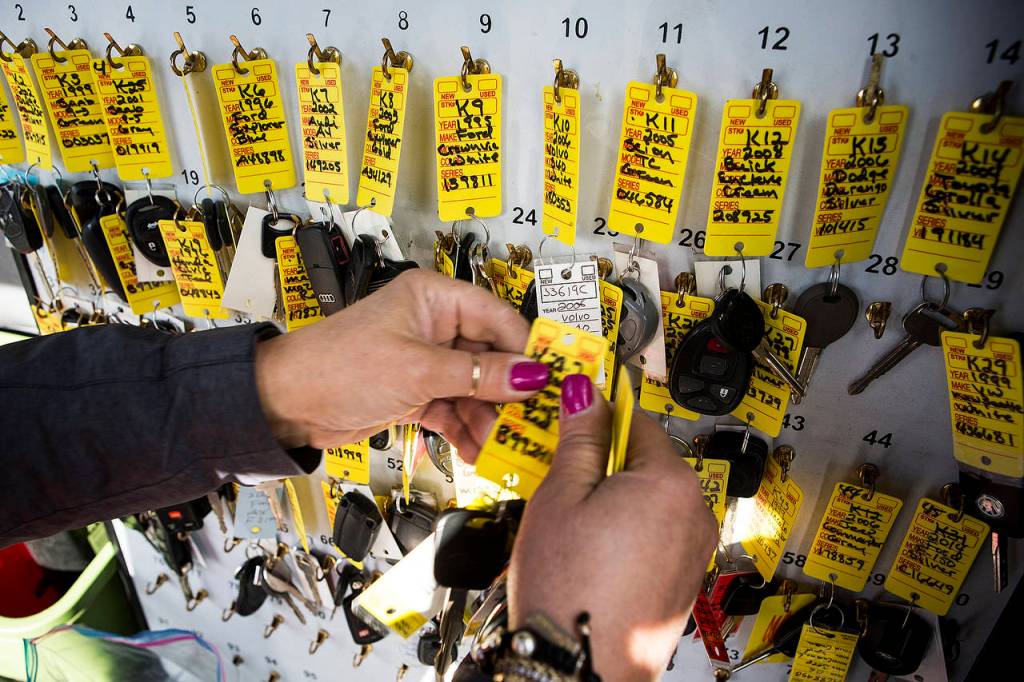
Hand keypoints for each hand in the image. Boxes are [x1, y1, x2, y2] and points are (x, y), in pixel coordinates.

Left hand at [254, 270, 547, 454]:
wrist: (285, 403)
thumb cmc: (338, 366)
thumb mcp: (419, 370)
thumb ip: (480, 376)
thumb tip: (532, 375)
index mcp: (435, 298)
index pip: (498, 318)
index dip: (527, 350)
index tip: (554, 380)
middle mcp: (434, 325)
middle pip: (491, 357)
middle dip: (511, 393)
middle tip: (537, 422)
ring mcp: (426, 360)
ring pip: (476, 389)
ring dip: (490, 419)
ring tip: (508, 447)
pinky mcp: (417, 391)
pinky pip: (455, 409)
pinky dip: (466, 430)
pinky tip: (479, 452)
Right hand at [508, 374, 717, 680]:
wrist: (581, 668)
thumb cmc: (570, 590)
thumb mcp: (560, 497)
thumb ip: (579, 439)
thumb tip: (585, 392)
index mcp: (671, 482)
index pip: (637, 419)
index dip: (598, 415)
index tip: (573, 415)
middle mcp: (696, 511)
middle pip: (646, 460)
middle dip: (603, 461)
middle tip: (559, 476)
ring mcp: (694, 548)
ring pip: (650, 498)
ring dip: (614, 496)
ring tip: (570, 519)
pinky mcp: (684, 577)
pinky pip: (656, 532)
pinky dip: (627, 529)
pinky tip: (590, 548)